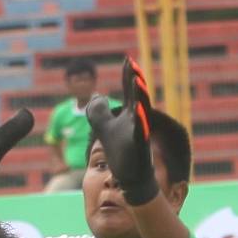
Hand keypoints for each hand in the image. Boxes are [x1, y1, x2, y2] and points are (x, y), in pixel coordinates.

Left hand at [85, 57, 159, 205]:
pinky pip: (141, 134)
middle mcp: (137, 121)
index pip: (128, 91)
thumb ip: (98, 111)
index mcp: (129, 114)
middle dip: (135, 80)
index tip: (127, 59)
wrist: (132, 178)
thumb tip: (96, 95)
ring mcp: (139, 134)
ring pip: (141, 112)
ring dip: (139, 97)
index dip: (127, 76)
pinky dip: (140, 123)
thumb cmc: (121, 152)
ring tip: (137, 82)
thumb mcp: (104, 128)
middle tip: (132, 65)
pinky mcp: (139, 148)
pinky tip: (138, 112)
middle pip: (136, 97)